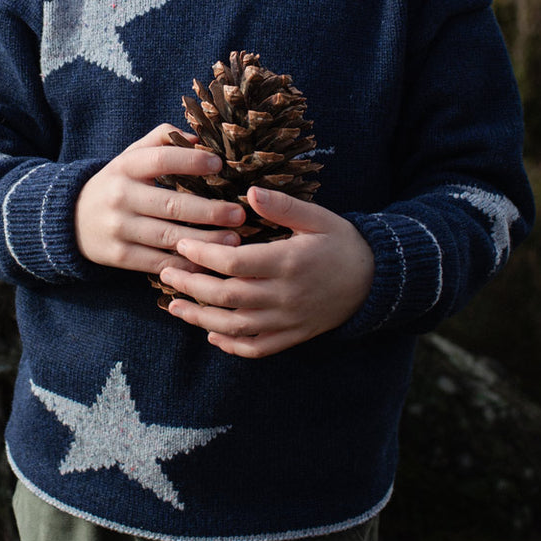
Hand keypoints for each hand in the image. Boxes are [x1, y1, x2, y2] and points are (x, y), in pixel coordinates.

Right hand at [74, 123, 245, 273]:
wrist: (71, 220)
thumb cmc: (117, 183)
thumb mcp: (130, 156)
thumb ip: (161, 140)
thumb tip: (198, 136)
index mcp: (125, 167)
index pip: (160, 160)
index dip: (189, 160)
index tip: (219, 164)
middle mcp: (120, 197)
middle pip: (170, 204)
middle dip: (208, 211)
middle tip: (239, 214)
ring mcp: (119, 228)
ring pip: (168, 237)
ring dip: (204, 241)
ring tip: (233, 240)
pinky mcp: (119, 256)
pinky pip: (158, 262)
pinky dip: (185, 265)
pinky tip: (209, 263)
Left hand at [157, 186, 373, 357]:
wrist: (375, 280)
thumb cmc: (341, 242)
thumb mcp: (317, 217)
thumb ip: (283, 206)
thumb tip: (249, 192)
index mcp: (287, 263)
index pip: (233, 263)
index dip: (202, 255)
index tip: (181, 244)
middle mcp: (284, 296)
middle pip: (226, 297)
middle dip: (190, 286)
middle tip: (165, 273)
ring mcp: (288, 321)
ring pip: (235, 328)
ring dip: (200, 319)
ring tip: (174, 306)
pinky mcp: (293, 336)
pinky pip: (257, 348)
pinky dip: (231, 345)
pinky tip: (211, 334)